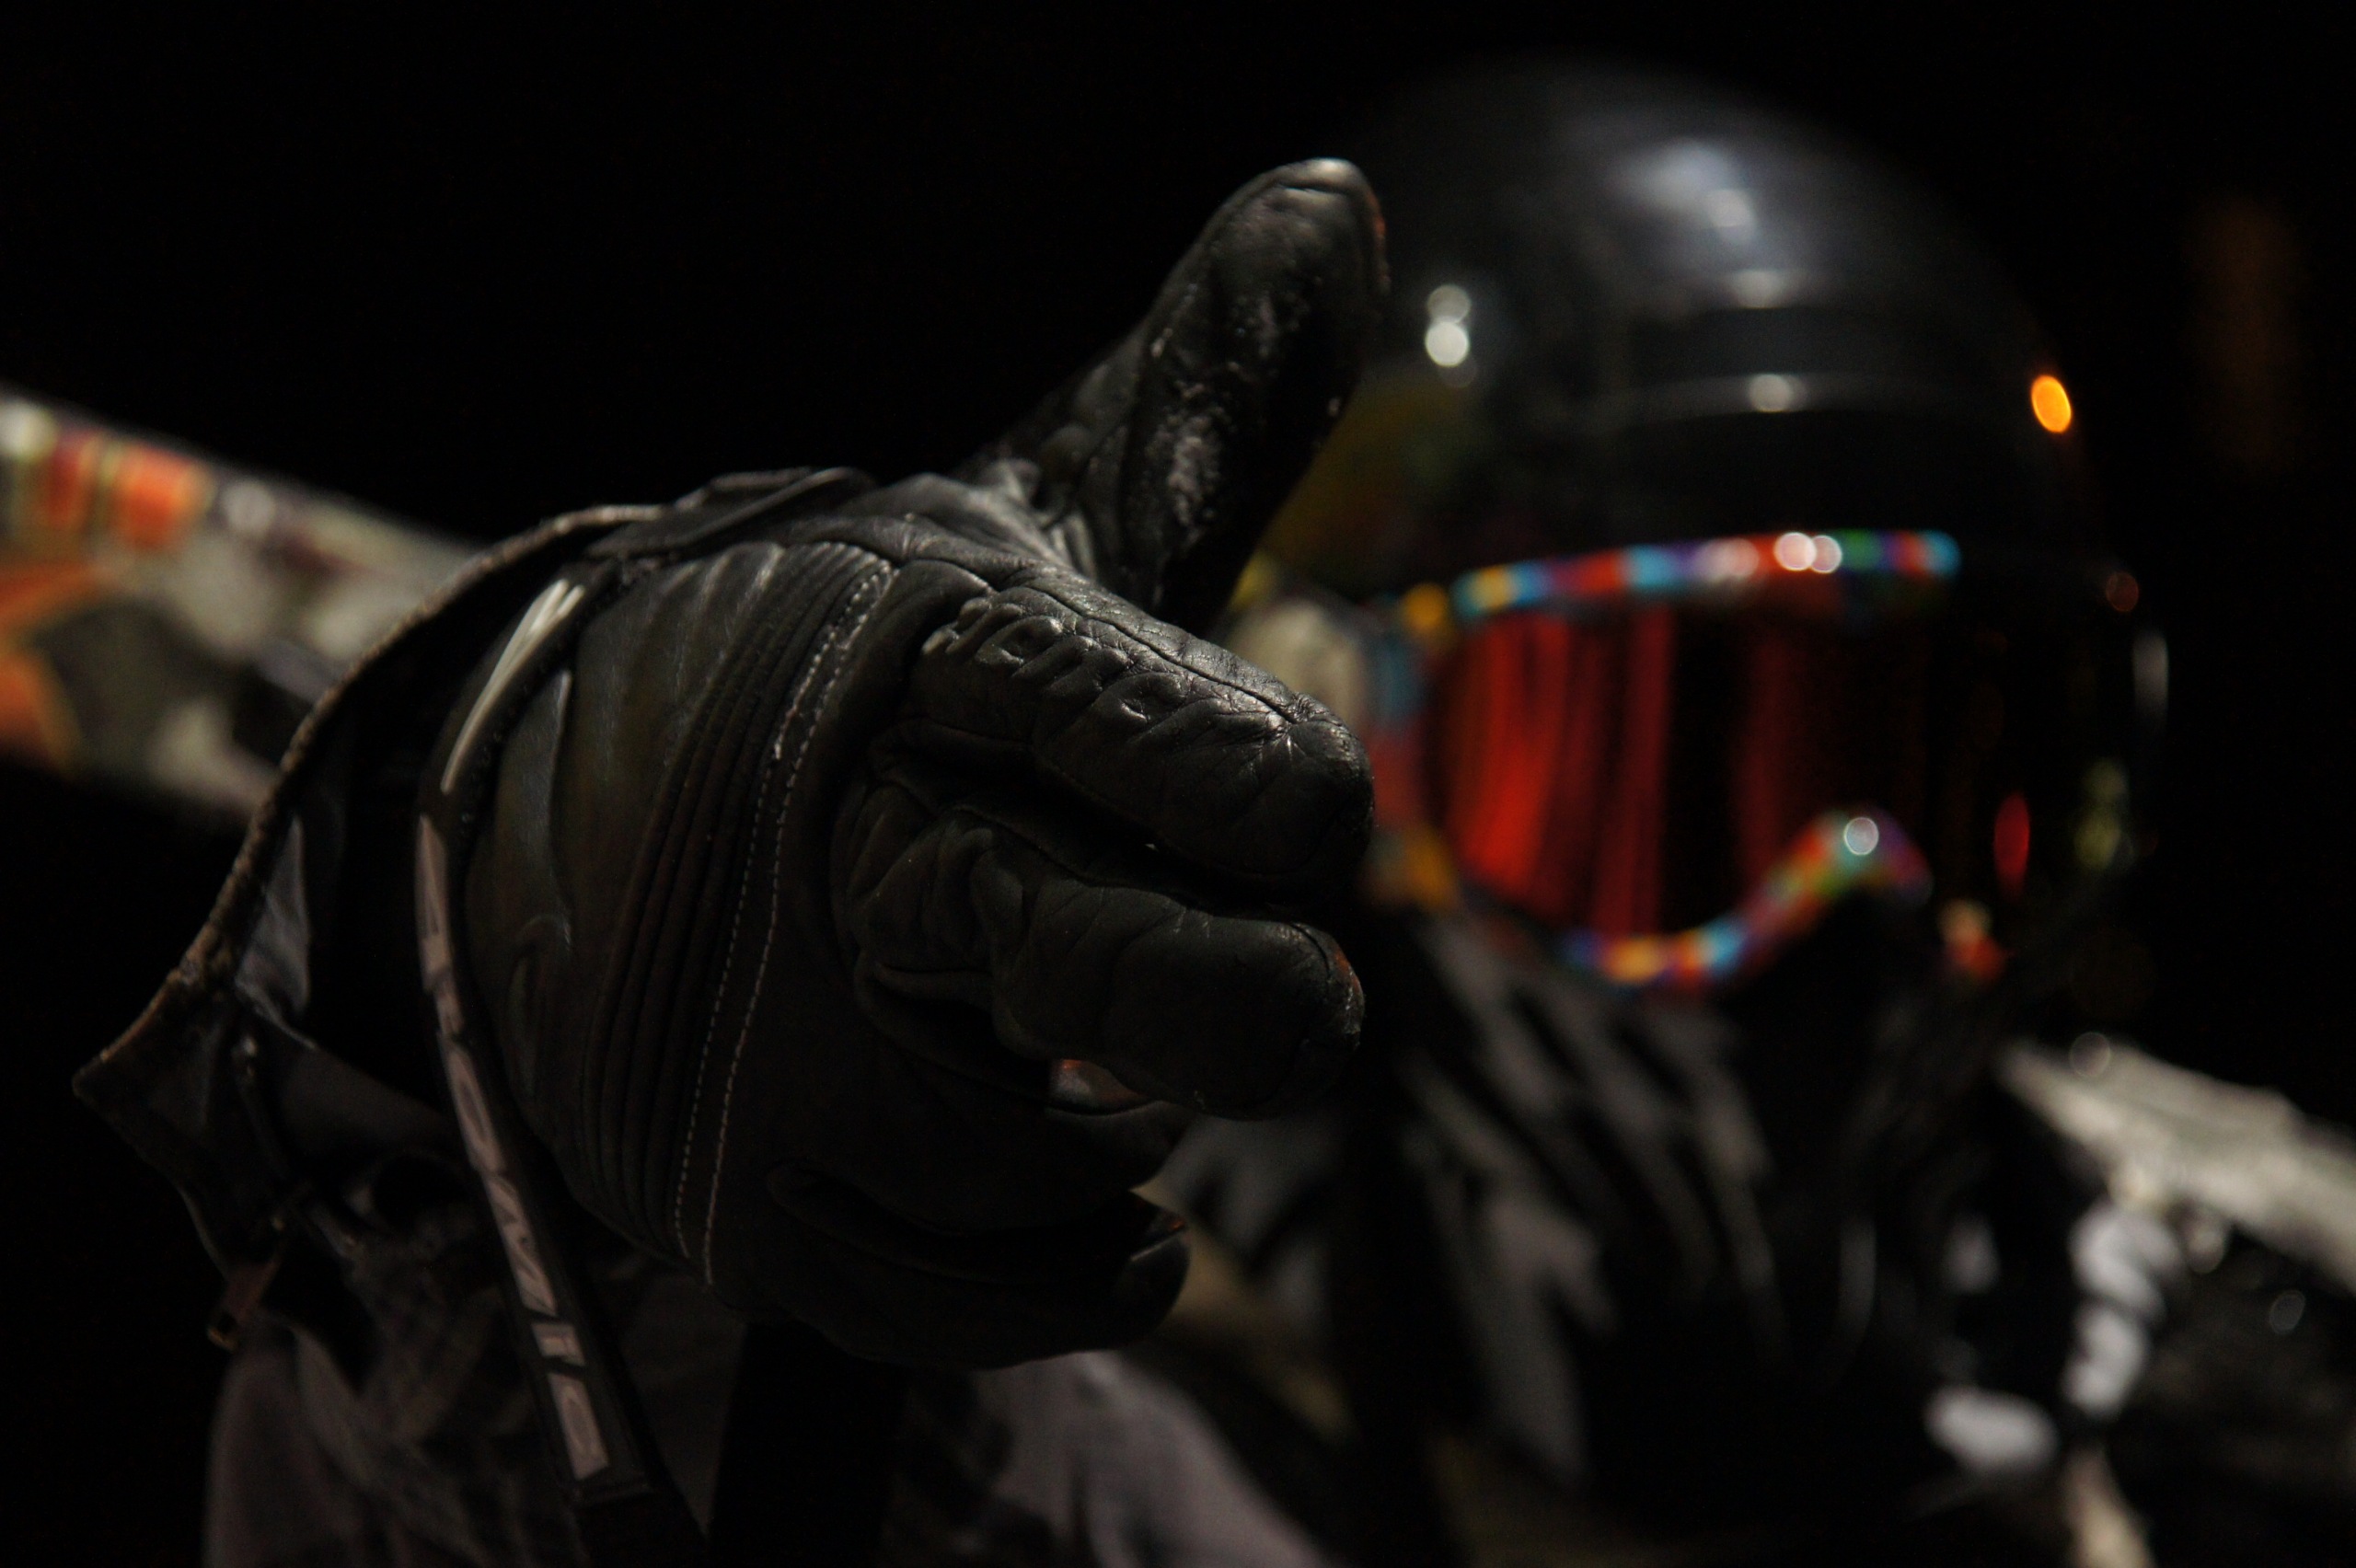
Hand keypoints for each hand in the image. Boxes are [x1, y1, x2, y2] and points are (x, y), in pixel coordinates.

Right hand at [462, 161, 1383, 1364]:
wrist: (568, 802)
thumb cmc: (859, 664)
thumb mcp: (1020, 510)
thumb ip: (1201, 392)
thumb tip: (1345, 198)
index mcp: (936, 657)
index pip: (1154, 732)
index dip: (1270, 788)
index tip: (1292, 806)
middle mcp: (846, 847)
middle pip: (1104, 967)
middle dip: (1244, 1000)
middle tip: (1295, 998)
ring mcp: (778, 1039)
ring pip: (1047, 1151)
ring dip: (1132, 1124)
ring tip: (1103, 1047)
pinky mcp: (747, 1191)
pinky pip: (958, 1296)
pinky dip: (1069, 1278)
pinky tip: (1116, 1225)